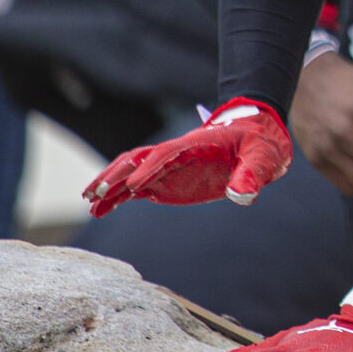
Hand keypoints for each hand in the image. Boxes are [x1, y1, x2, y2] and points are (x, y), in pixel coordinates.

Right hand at [83, 98, 291, 216]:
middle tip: (96, 192)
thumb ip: (252, 174)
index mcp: (196, 144)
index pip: (168, 154)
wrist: (259, 140)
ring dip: (110, 186)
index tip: (136, 186)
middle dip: (117, 173)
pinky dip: (117, 199)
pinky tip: (99, 211)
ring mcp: (168, 170)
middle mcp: (176, 155)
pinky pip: (136, 190)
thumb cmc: (261, 145)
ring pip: (131, 174)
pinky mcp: (166, 183)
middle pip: (139, 160)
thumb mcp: (263, 157)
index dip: (151, 168)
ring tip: (88, 203)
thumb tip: (242, 195)